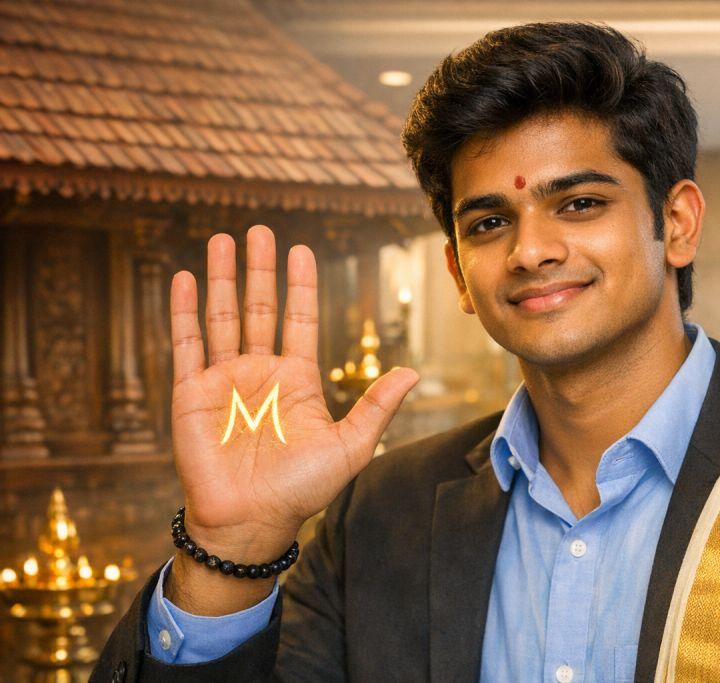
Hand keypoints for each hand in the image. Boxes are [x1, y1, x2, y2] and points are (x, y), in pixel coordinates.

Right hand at [169, 225, 417, 570]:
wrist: (250, 522)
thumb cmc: (301, 490)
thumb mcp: (350, 446)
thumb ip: (376, 407)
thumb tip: (412, 372)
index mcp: (297, 379)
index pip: (300, 318)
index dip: (300, 285)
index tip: (301, 250)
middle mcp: (260, 372)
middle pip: (259, 307)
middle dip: (259, 269)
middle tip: (260, 230)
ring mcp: (224, 380)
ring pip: (222, 316)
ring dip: (222, 278)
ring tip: (223, 239)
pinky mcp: (191, 393)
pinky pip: (187, 344)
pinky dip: (184, 311)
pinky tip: (185, 278)